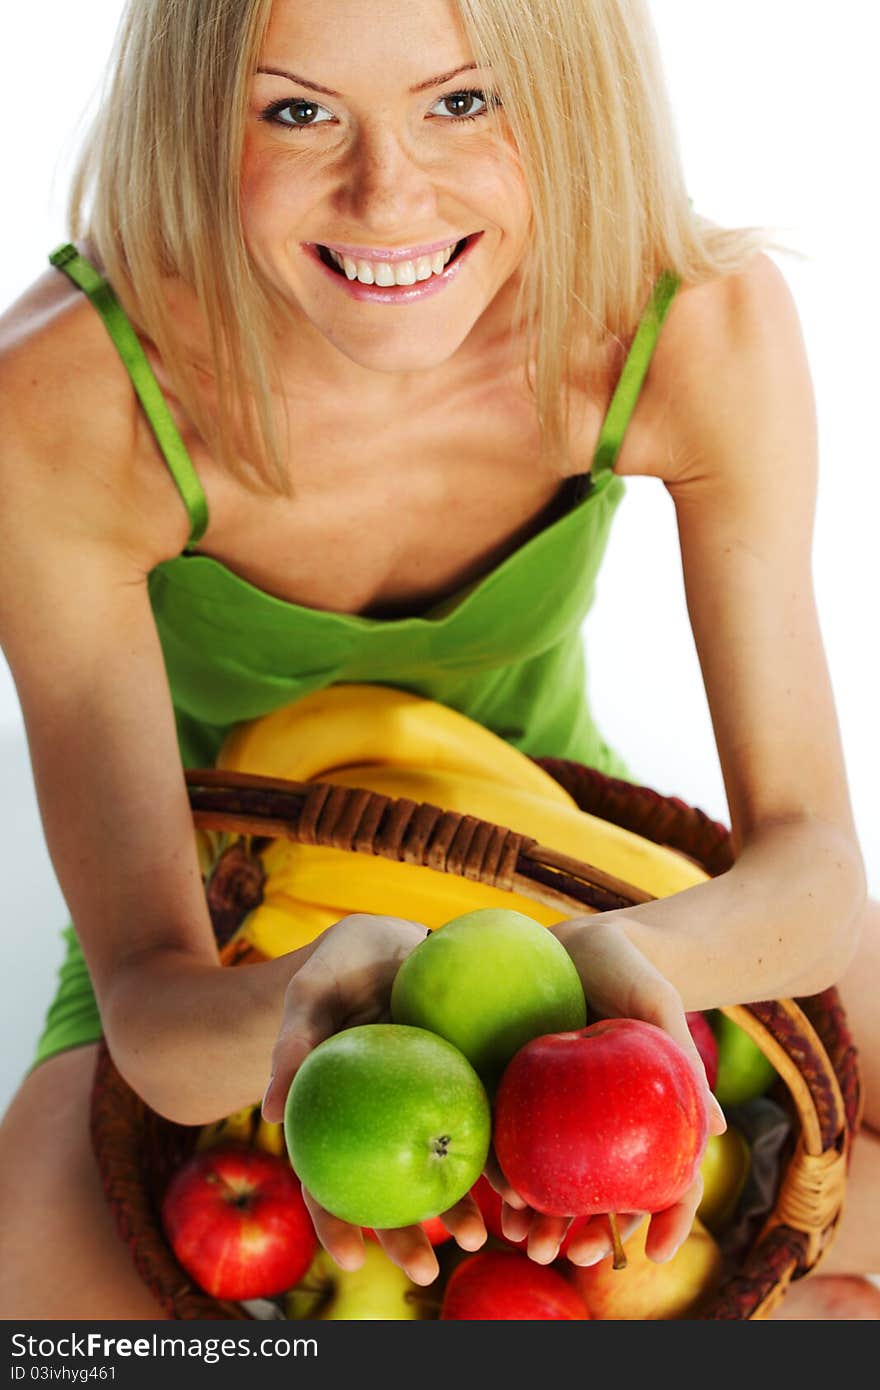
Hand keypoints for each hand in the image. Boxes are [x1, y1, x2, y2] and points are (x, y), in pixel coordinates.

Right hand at [259, 912, 487, 1284]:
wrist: (396, 937)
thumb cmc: (339, 964)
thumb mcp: (310, 991)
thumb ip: (292, 1043)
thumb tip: (269, 1112)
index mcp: (335, 1113)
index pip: (326, 1180)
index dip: (334, 1222)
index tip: (350, 1259)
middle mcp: (382, 1121)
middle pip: (388, 1191)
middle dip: (405, 1237)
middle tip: (426, 1271)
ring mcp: (426, 1107)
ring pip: (441, 1169)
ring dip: (462, 1208)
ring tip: (487, 1236)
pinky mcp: (469, 1083)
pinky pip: (483, 1125)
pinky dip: (499, 1154)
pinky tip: (521, 1180)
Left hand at [485, 914, 725, 1268]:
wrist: (579, 940)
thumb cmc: (631, 971)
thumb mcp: (657, 1003)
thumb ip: (682, 1056)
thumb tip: (717, 1129)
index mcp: (649, 1115)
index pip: (668, 1178)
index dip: (669, 1219)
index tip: (660, 1254)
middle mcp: (605, 1124)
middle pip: (604, 1194)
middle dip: (589, 1236)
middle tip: (572, 1256)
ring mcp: (559, 1115)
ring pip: (555, 1181)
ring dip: (542, 1219)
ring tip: (522, 1240)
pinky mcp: (516, 1093)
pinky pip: (509, 1141)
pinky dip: (502, 1173)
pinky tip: (491, 1192)